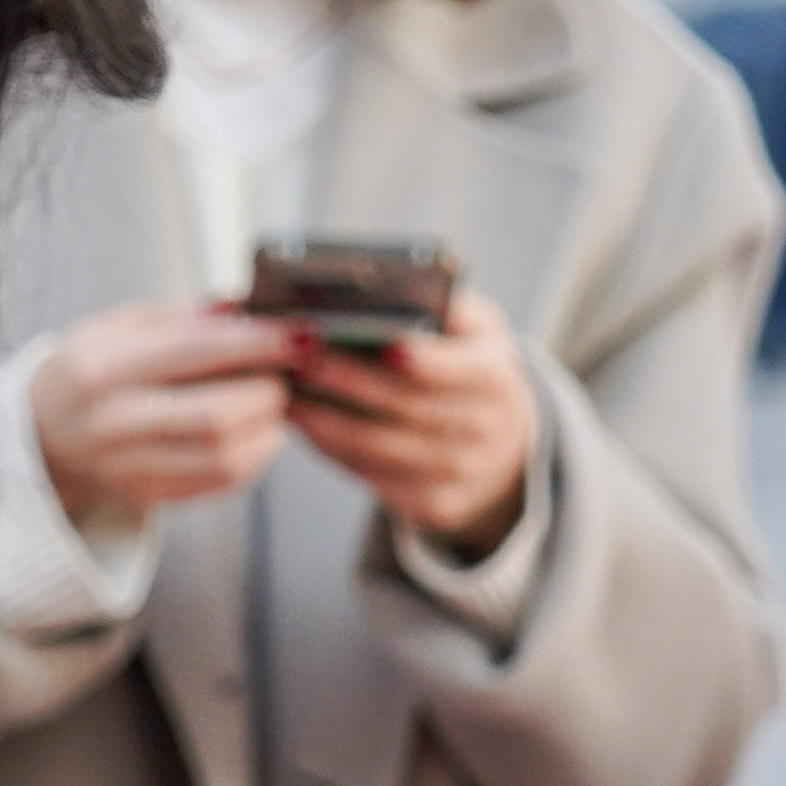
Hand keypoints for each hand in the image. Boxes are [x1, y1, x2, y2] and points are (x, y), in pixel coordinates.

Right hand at [30, 300, 292, 521]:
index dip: (256, 343)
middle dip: (267, 391)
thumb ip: (189, 320)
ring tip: (270, 403)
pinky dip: (254, 455)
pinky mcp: (147, 495)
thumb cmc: (95, 368)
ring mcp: (128, 466)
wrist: (46, 430)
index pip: (195, 352)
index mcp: (102, 367)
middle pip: (217, 414)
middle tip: (282, 374)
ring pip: (225, 456)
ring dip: (267, 428)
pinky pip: (220, 481)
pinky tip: (255, 432)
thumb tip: (253, 313)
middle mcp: (112, 422)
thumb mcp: (124, 326)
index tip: (297, 335)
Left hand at [277, 284, 539, 559]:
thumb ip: (437, 304)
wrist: (501, 445)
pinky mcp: (433, 504)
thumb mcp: (472, 330)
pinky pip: (369, 474)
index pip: (463, 369)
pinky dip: (329, 447)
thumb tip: (380, 281)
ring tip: (284, 389)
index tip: (384, 342)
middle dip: (347, 381)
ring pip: (378, 446)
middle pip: (406, 407)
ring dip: (324, 418)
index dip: (425, 359)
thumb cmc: (468, 368)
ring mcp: (461, 472)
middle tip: (300, 356)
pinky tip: (302, 421)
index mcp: (496, 377)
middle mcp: (485, 429)